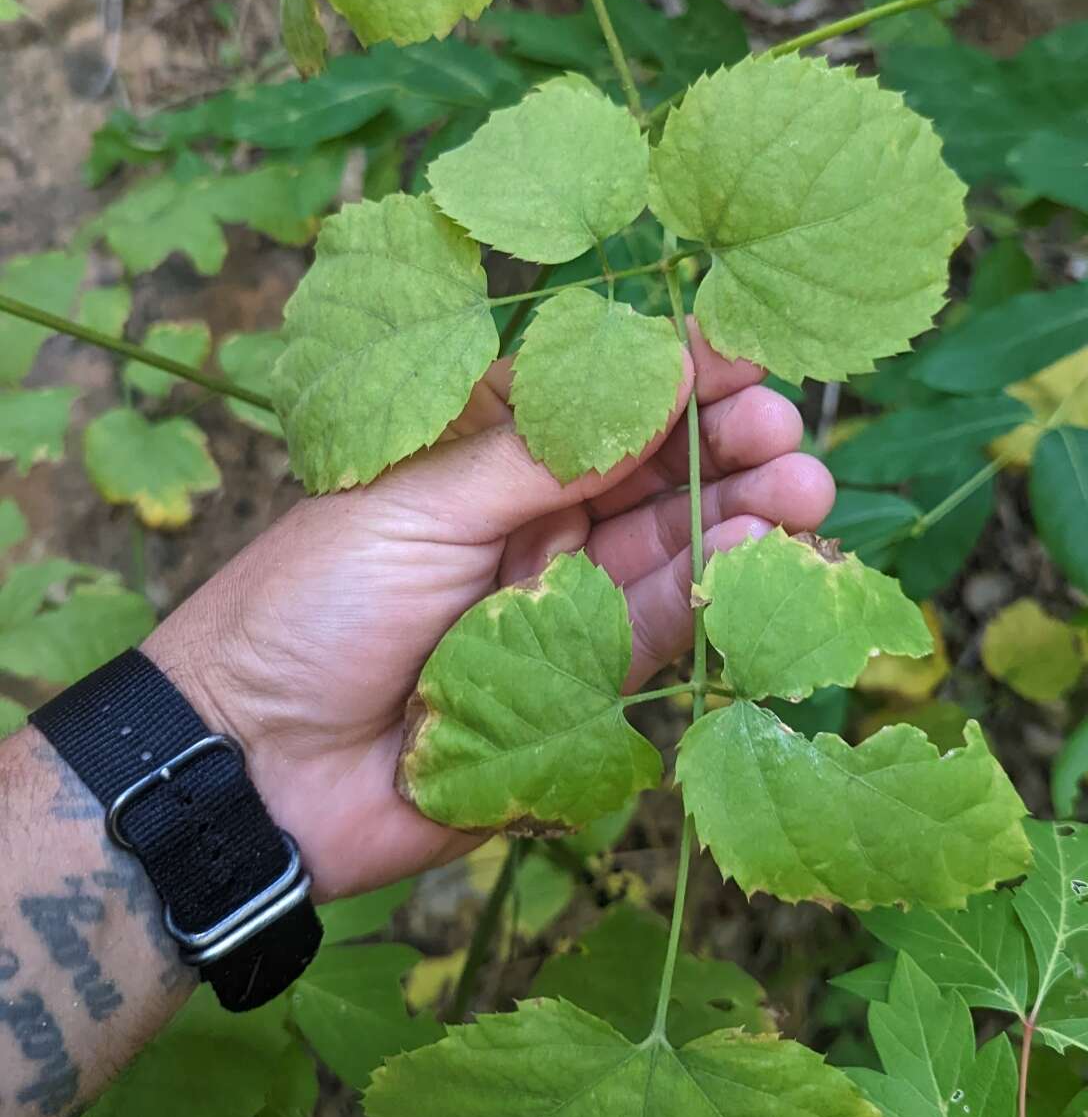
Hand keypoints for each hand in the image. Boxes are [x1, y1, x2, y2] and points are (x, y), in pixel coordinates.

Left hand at [145, 326, 833, 900]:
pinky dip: (708, 594)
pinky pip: (655, 634)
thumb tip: (655, 368)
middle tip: (789, 432)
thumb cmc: (310, 605)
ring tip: (802, 493)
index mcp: (476, 460)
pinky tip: (758, 555)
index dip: (671, 376)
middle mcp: (524, 525)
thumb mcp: (418, 502)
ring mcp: (554, 607)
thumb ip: (542, 452)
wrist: (256, 766)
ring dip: (737, 518)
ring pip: (667, 551)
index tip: (746, 351)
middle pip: (646, 475)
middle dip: (724, 447)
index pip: (591, 405)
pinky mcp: (577, 692)